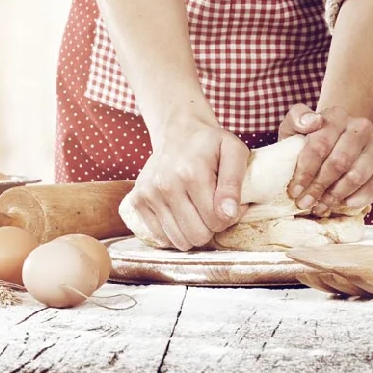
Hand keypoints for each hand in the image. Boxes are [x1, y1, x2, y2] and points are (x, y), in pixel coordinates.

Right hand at [127, 115, 248, 250]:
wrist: (177, 131)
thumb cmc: (210, 143)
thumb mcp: (234, 151)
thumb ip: (234, 183)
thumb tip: (228, 213)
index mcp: (192, 173)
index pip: (216, 221)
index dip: (228, 217)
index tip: (227, 204)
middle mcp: (166, 185)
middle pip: (197, 235)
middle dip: (210, 228)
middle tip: (212, 209)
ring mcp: (148, 194)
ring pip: (179, 241)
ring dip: (193, 232)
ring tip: (197, 211)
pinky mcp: (137, 201)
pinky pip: (160, 237)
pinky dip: (174, 231)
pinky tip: (181, 213)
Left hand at [278, 103, 372, 215]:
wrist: (335, 145)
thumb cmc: (310, 140)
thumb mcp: (294, 128)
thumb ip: (296, 118)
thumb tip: (313, 122)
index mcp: (337, 116)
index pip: (320, 145)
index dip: (305, 171)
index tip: (295, 190)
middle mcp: (360, 127)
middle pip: (340, 162)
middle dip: (319, 186)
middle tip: (306, 202)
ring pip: (358, 175)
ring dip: (337, 195)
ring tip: (322, 205)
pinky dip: (362, 197)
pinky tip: (347, 203)